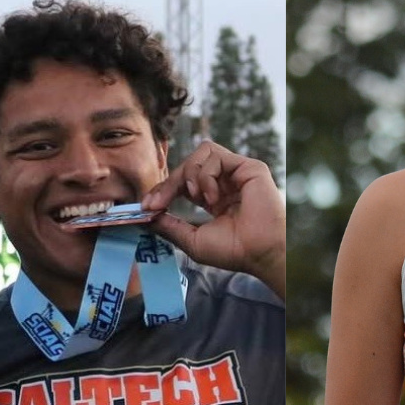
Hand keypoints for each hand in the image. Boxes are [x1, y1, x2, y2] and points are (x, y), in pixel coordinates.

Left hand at [140, 141, 285, 299]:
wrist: (259, 252)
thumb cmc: (233, 251)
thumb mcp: (191, 240)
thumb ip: (169, 226)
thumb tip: (146, 216)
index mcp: (213, 198)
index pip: (183, 182)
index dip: (164, 189)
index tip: (147, 205)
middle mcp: (225, 183)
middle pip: (187, 165)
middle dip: (168, 183)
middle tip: (156, 202)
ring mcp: (237, 173)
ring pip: (201, 152)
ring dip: (190, 175)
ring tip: (196, 198)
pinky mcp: (248, 166)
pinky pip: (215, 156)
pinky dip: (206, 175)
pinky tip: (213, 197)